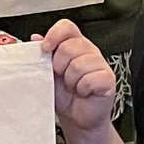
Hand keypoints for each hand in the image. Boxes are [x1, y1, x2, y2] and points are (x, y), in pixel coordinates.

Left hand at [37, 19, 117, 136]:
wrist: (76, 116)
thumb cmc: (64, 94)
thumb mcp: (48, 73)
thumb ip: (42, 55)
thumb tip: (35, 38)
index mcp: (74, 44)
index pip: (66, 27)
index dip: (54, 35)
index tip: (45, 49)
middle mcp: (88, 50)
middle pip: (69, 46)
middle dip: (59, 65)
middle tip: (61, 77)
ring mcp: (100, 63)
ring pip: (79, 64)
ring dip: (70, 80)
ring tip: (73, 86)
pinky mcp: (108, 78)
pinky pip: (89, 79)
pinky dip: (82, 89)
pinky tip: (83, 92)